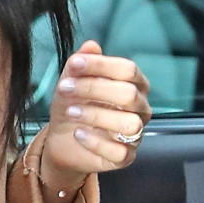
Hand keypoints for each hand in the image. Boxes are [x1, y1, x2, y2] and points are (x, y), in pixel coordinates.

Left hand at [43, 39, 151, 193]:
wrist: (63, 139)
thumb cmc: (74, 105)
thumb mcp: (72, 82)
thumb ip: (81, 64)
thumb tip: (91, 45)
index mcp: (134, 84)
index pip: (128, 69)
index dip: (101, 65)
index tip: (73, 64)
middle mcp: (140, 108)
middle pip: (128, 94)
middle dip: (94, 88)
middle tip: (64, 88)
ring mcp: (135, 133)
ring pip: (129, 123)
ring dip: (96, 115)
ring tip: (71, 112)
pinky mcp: (125, 157)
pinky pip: (120, 152)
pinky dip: (96, 142)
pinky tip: (78, 134)